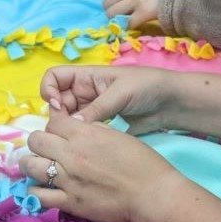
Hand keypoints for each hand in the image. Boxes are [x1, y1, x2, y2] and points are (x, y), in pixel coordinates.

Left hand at [20, 115, 177, 221]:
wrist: (152, 194)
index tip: (59, 134)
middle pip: (36, 140)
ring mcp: (66, 179)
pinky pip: (37, 195)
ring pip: (30, 165)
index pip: (52, 122)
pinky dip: (35, 190)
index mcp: (84, 134)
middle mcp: (70, 154)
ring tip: (38, 167)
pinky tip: (41, 188)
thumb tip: (76, 127)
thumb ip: (92, 129)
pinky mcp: (68, 202)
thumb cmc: (141, 162)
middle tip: (48, 150)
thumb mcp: (116, 135)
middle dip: (40, 142)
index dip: (54, 127)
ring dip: (31, 164)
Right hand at [41, 65, 177, 133]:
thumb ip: (97, 108)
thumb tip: (74, 124)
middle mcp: (84, 93)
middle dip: (58, 115)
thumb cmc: (147, 87)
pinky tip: (90, 144)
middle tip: (69, 128)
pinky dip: (81, 138)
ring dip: (68, 129)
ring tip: (81, 138)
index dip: (49, 89)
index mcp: (86, 77)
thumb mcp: (120, 93)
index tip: (58, 105)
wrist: (171, 104)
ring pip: (66, 121)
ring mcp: (90, 111)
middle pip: (56, 102)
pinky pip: (82, 133)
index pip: (54, 77)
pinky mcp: (99, 128)